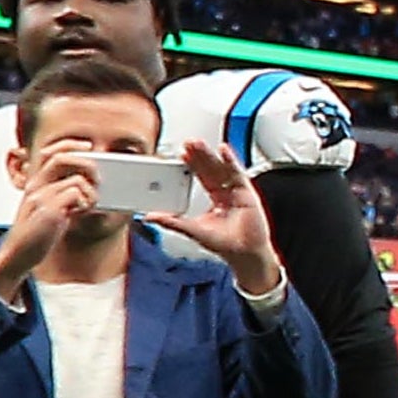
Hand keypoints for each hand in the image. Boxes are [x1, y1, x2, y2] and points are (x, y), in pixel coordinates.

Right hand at [0, 142, 99, 302]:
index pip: (50, 152)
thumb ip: (60, 194)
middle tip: (97, 179)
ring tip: (87, 205)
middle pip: (64, 158)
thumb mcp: (45, 209)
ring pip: (77, 180)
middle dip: (88, 164)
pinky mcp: (49, 210)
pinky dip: (85, 202)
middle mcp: (35, 186)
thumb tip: (88, 183)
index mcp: (34, 183)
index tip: (87, 146)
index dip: (69, 144)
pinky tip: (80, 213)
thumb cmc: (33, 235)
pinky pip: (76, 194)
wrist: (16, 257)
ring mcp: (41, 197)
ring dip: (90, 192)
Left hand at [157, 140, 283, 295]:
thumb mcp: (193, 231)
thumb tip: (150, 217)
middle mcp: (225, 192)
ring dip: (210, 155)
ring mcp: (236, 191)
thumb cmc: (225, 244)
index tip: (181, 154)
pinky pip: (238, 173)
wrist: (244, 254)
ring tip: (198, 143)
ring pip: (221, 168)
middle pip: (210, 169)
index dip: (191, 165)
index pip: (201, 177)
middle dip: (198, 155)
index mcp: (214, 199)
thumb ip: (172, 222)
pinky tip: (223, 151)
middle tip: (187, 143)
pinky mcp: (247, 192)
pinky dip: (231, 161)